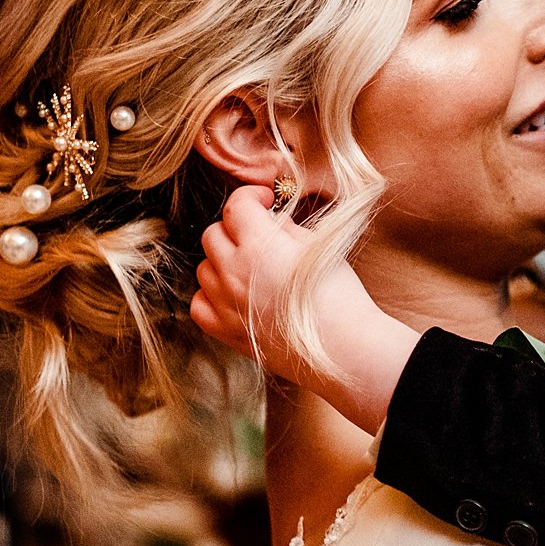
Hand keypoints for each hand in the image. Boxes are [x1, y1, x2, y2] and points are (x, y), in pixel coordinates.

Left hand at [192, 185, 416, 434]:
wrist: (344, 349)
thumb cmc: (339, 297)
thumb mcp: (319, 249)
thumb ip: (286, 229)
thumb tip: (270, 221)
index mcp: (260, 245)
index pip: (237, 206)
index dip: (251, 196)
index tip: (265, 201)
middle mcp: (234, 271)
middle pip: (213, 234)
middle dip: (235, 228)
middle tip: (259, 234)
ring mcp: (225, 303)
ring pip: (204, 268)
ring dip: (222, 261)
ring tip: (249, 267)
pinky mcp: (225, 331)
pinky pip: (200, 303)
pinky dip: (211, 295)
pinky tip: (232, 295)